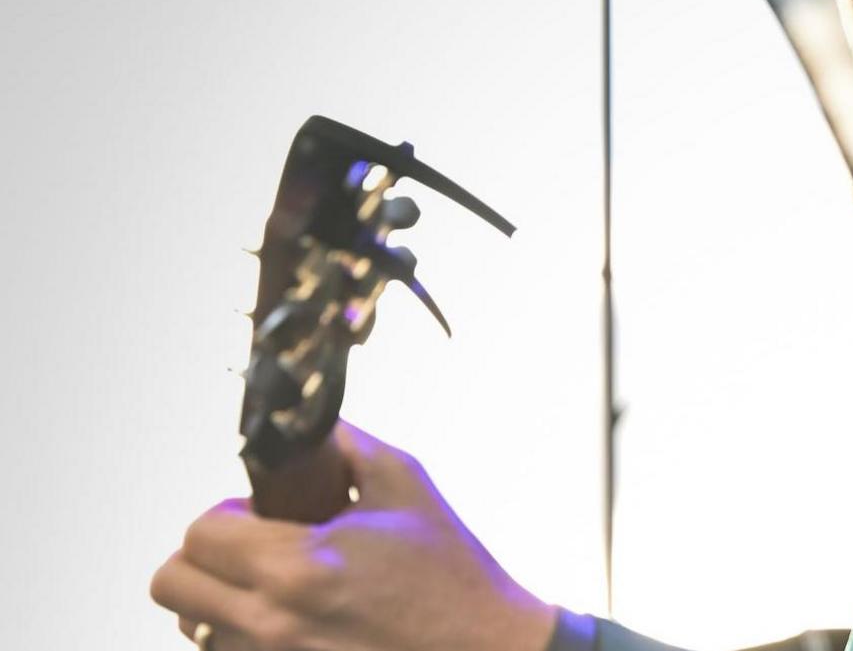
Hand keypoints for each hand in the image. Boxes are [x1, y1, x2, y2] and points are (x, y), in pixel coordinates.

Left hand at [150, 421, 556, 650]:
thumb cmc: (450, 571)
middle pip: (172, 585)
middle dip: (203, 556)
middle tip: (250, 546)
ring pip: (193, 624)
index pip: (199, 533)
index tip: (259, 513)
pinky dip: (241, 633)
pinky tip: (290, 618)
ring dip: (218, 598)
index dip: (226, 513)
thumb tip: (304, 419)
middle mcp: (271, 624)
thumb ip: (344, 442)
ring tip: (272, 586)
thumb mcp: (405, 484)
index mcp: (297, 567)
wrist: (485, 648)